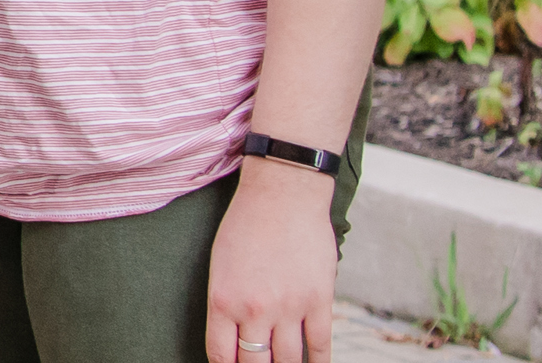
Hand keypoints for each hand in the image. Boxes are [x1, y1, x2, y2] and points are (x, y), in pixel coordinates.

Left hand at [205, 164, 338, 362]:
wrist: (282, 194)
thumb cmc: (245, 224)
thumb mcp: (220, 264)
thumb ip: (227, 303)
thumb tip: (237, 335)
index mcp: (223, 300)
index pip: (221, 355)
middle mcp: (255, 309)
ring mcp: (289, 308)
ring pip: (289, 361)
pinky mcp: (319, 302)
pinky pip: (320, 346)